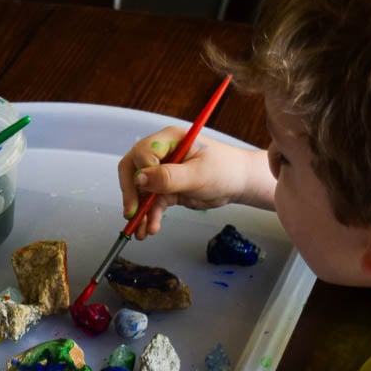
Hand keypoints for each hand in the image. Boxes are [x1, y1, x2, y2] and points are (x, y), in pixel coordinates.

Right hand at [117, 127, 273, 239]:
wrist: (239, 184)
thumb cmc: (226, 170)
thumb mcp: (197, 174)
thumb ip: (168, 177)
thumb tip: (140, 179)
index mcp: (169, 140)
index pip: (142, 153)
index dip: (140, 172)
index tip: (145, 188)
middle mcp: (162, 154)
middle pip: (133, 170)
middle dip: (131, 194)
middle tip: (131, 213)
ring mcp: (163, 172)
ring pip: (141, 191)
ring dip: (139, 211)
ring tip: (141, 230)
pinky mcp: (166, 188)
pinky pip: (151, 202)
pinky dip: (149, 216)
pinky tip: (150, 228)